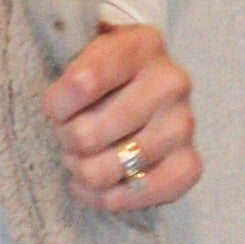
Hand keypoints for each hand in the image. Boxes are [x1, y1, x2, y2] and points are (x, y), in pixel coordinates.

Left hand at [40, 21, 201, 212]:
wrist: (141, 87)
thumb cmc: (103, 72)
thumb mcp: (82, 52)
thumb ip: (68, 73)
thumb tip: (59, 111)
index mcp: (141, 44)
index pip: (82, 83)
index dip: (55, 105)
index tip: (54, 107)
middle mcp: (170, 82)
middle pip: (87, 134)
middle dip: (65, 139)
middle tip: (66, 134)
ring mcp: (184, 124)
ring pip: (107, 169)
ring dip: (81, 169)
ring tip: (79, 158)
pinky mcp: (190, 162)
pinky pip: (140, 194)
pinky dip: (106, 198)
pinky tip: (91, 187)